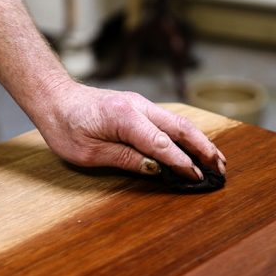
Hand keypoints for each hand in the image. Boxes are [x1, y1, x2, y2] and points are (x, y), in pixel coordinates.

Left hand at [35, 82, 226, 180]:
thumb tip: (156, 168)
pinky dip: (185, 134)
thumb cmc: (65, 126)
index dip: (181, 163)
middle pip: (180, 128)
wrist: (54, 97)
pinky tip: (195, 145)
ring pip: (178, 122)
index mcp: (124, 117)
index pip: (162, 144)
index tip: (197, 177)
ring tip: (217, 158)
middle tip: (221, 168)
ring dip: (199, 140)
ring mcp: (140, 104)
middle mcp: (138, 106)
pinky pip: (168, 121)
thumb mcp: (89, 152)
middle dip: (203, 148)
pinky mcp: (138, 107)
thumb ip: (125, 158)